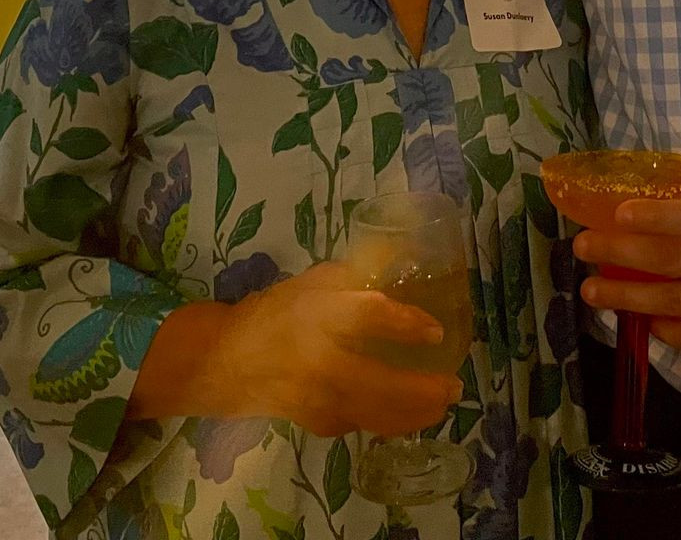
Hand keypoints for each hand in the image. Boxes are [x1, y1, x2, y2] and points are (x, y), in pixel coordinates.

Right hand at [221, 262, 462, 436]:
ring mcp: (319, 398)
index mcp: (320, 315)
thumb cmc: (275, 314)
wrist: (225, 361)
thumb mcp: (315, 281)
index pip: (369, 317)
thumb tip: (402, 257)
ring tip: (442, 406)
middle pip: (382, 384)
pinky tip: (407, 415)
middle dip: (425, 390)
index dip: (406, 324)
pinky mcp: (317, 422)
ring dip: (415, 414)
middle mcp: (322, 361)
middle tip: (455, 387)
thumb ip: (358, 273)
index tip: (436, 332)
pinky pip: (362, 424)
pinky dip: (389, 421)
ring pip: (376, 415)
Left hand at [572, 173, 680, 351]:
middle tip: (582, 250)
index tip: (613, 214)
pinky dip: (673, 333)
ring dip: (630, 300)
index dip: (650, 218)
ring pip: (678, 302)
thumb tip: (670, 195)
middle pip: (671, 261)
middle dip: (620, 256)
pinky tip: (647, 326)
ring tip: (593, 295)